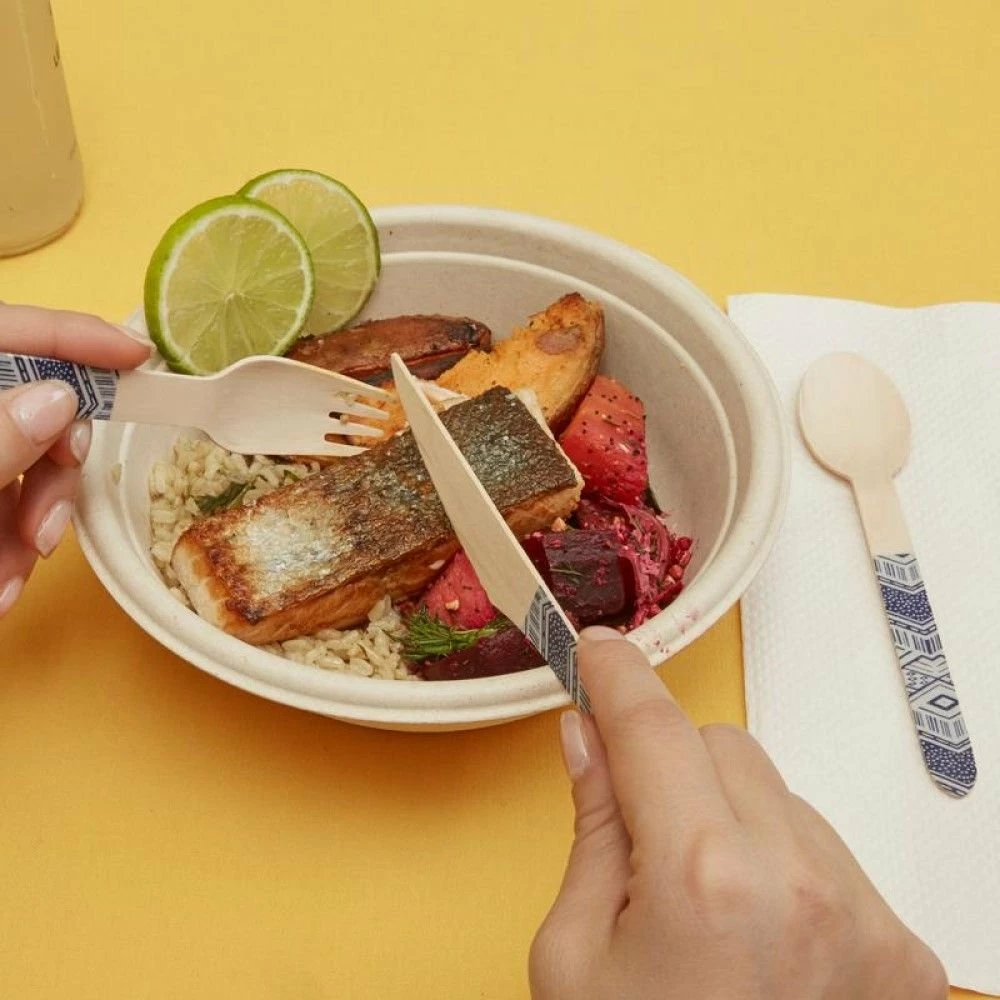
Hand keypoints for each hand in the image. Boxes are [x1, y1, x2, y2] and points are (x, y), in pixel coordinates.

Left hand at [0, 303, 149, 616]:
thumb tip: (60, 399)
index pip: (6, 329)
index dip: (73, 335)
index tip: (138, 355)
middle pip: (30, 410)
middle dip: (53, 473)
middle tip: (49, 525)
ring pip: (25, 471)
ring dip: (33, 528)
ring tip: (8, 581)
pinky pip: (5, 513)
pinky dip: (10, 553)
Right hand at [530, 627, 947, 999]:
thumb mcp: (573, 957)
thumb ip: (593, 828)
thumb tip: (588, 737)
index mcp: (701, 880)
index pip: (653, 727)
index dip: (617, 675)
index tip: (597, 650)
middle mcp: (801, 883)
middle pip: (723, 745)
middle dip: (670, 763)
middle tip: (637, 826)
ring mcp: (864, 918)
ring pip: (778, 795)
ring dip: (729, 818)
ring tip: (702, 908)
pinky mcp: (901, 952)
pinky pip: (825, 852)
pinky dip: (781, 866)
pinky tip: (755, 938)